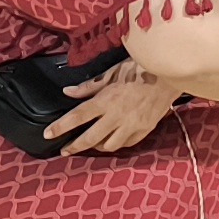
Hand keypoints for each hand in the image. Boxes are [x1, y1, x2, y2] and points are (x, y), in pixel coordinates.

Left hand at [45, 59, 180, 154]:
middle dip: (75, 146)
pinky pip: (126, 143)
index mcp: (106, 100)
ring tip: (92, 143)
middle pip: (90, 138)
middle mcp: (117, 116)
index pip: (78, 116)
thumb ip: (89, 86)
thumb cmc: (140, 68)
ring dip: (97, 146)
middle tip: (64, 150)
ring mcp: (132, 126)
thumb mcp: (113, 72)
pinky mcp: (144, 130)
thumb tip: (68, 92)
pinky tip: (113, 139)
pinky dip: (117, 143)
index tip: (48, 134)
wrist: (171, 74)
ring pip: (109, 145)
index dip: (61, 127)